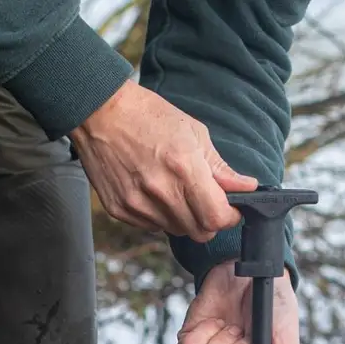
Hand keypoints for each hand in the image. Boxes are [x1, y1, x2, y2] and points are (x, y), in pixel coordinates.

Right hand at [69, 80, 256, 241]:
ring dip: (184, 218)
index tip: (231, 210)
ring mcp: (138, 203)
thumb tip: (247, 187)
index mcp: (184, 168)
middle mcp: (161, 191)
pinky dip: (160, 216)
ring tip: (175, 190)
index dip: (229, 217)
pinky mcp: (120, 210)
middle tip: (205, 201)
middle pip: (199, 232)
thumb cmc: (147, 115)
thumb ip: (220, 168)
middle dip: (209, 221)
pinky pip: (152, 226)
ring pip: (176, 231)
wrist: (98, 111)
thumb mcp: (192, 132)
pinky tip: (153, 191)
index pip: (217, 217)